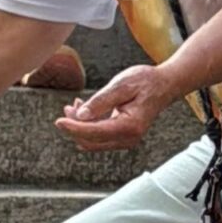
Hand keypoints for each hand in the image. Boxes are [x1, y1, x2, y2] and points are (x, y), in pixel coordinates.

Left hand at [54, 64, 176, 151]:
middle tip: (67, 107)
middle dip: (75, 127)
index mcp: (129, 126)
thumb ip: (101, 101)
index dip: (73, 128)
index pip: (94, 133)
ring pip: (94, 140)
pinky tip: (85, 110)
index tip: (58, 121)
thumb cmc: (146, 81)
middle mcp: (128, 138)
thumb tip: (80, 116)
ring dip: (81, 126)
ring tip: (75, 105)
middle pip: (91, 141)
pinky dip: (89, 125)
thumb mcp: (122, 84)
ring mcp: (126, 140)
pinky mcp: (123, 137)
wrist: (164, 85)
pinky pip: (100, 136)